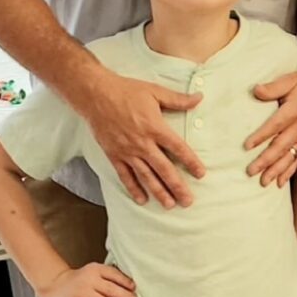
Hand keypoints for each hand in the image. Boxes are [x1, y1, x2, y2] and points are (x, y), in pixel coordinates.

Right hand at [39, 262, 137, 296]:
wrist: (55, 285)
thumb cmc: (81, 280)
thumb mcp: (94, 272)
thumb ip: (108, 277)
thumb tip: (130, 288)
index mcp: (96, 269)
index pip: (113, 274)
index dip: (125, 281)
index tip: (134, 288)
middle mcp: (88, 280)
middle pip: (110, 289)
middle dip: (124, 296)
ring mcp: (80, 293)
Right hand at [80, 70, 204, 208]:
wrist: (96, 95)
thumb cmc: (127, 91)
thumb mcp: (156, 92)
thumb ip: (178, 99)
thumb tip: (200, 98)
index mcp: (155, 127)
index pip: (178, 148)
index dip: (191, 161)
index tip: (201, 174)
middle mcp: (142, 143)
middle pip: (163, 169)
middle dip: (177, 186)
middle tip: (188, 201)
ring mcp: (127, 151)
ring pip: (145, 176)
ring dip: (158, 192)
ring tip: (169, 205)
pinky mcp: (114, 155)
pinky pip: (125, 176)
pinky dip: (133, 189)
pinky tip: (142, 200)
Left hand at [246, 69, 296, 185]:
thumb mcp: (291, 79)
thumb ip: (273, 87)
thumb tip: (256, 90)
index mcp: (294, 110)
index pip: (275, 125)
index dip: (261, 136)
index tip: (247, 146)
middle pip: (281, 146)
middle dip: (266, 160)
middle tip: (251, 171)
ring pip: (289, 156)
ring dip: (276, 170)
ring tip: (263, 182)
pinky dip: (289, 171)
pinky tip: (279, 182)